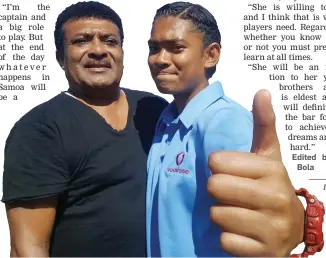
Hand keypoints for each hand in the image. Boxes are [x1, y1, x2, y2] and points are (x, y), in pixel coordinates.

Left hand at [207, 89, 303, 256]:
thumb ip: (264, 125)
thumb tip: (262, 91)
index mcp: (272, 169)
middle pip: (214, 187)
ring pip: (216, 214)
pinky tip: (244, 234)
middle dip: (219, 191)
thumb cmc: (270, 187)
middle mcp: (276, 197)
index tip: (233, 172)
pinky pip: (224, 240)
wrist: (290, 229)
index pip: (216, 162)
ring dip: (222, 215)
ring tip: (242, 213)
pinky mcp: (263, 252)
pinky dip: (228, 238)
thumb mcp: (268, 156)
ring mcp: (272, 228)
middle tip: (236, 194)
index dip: (219, 167)